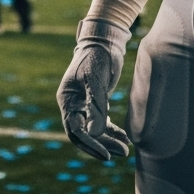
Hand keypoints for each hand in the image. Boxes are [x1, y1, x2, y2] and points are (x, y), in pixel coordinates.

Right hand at [57, 18, 131, 160]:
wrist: (105, 40)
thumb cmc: (97, 56)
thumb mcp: (96, 79)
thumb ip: (95, 106)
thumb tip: (94, 134)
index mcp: (67, 99)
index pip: (75, 130)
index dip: (90, 144)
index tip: (107, 154)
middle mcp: (73, 104)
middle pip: (84, 134)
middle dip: (102, 145)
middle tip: (122, 154)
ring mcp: (84, 103)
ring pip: (94, 130)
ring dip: (109, 140)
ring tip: (126, 149)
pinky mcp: (96, 101)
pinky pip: (102, 122)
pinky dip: (112, 130)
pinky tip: (124, 137)